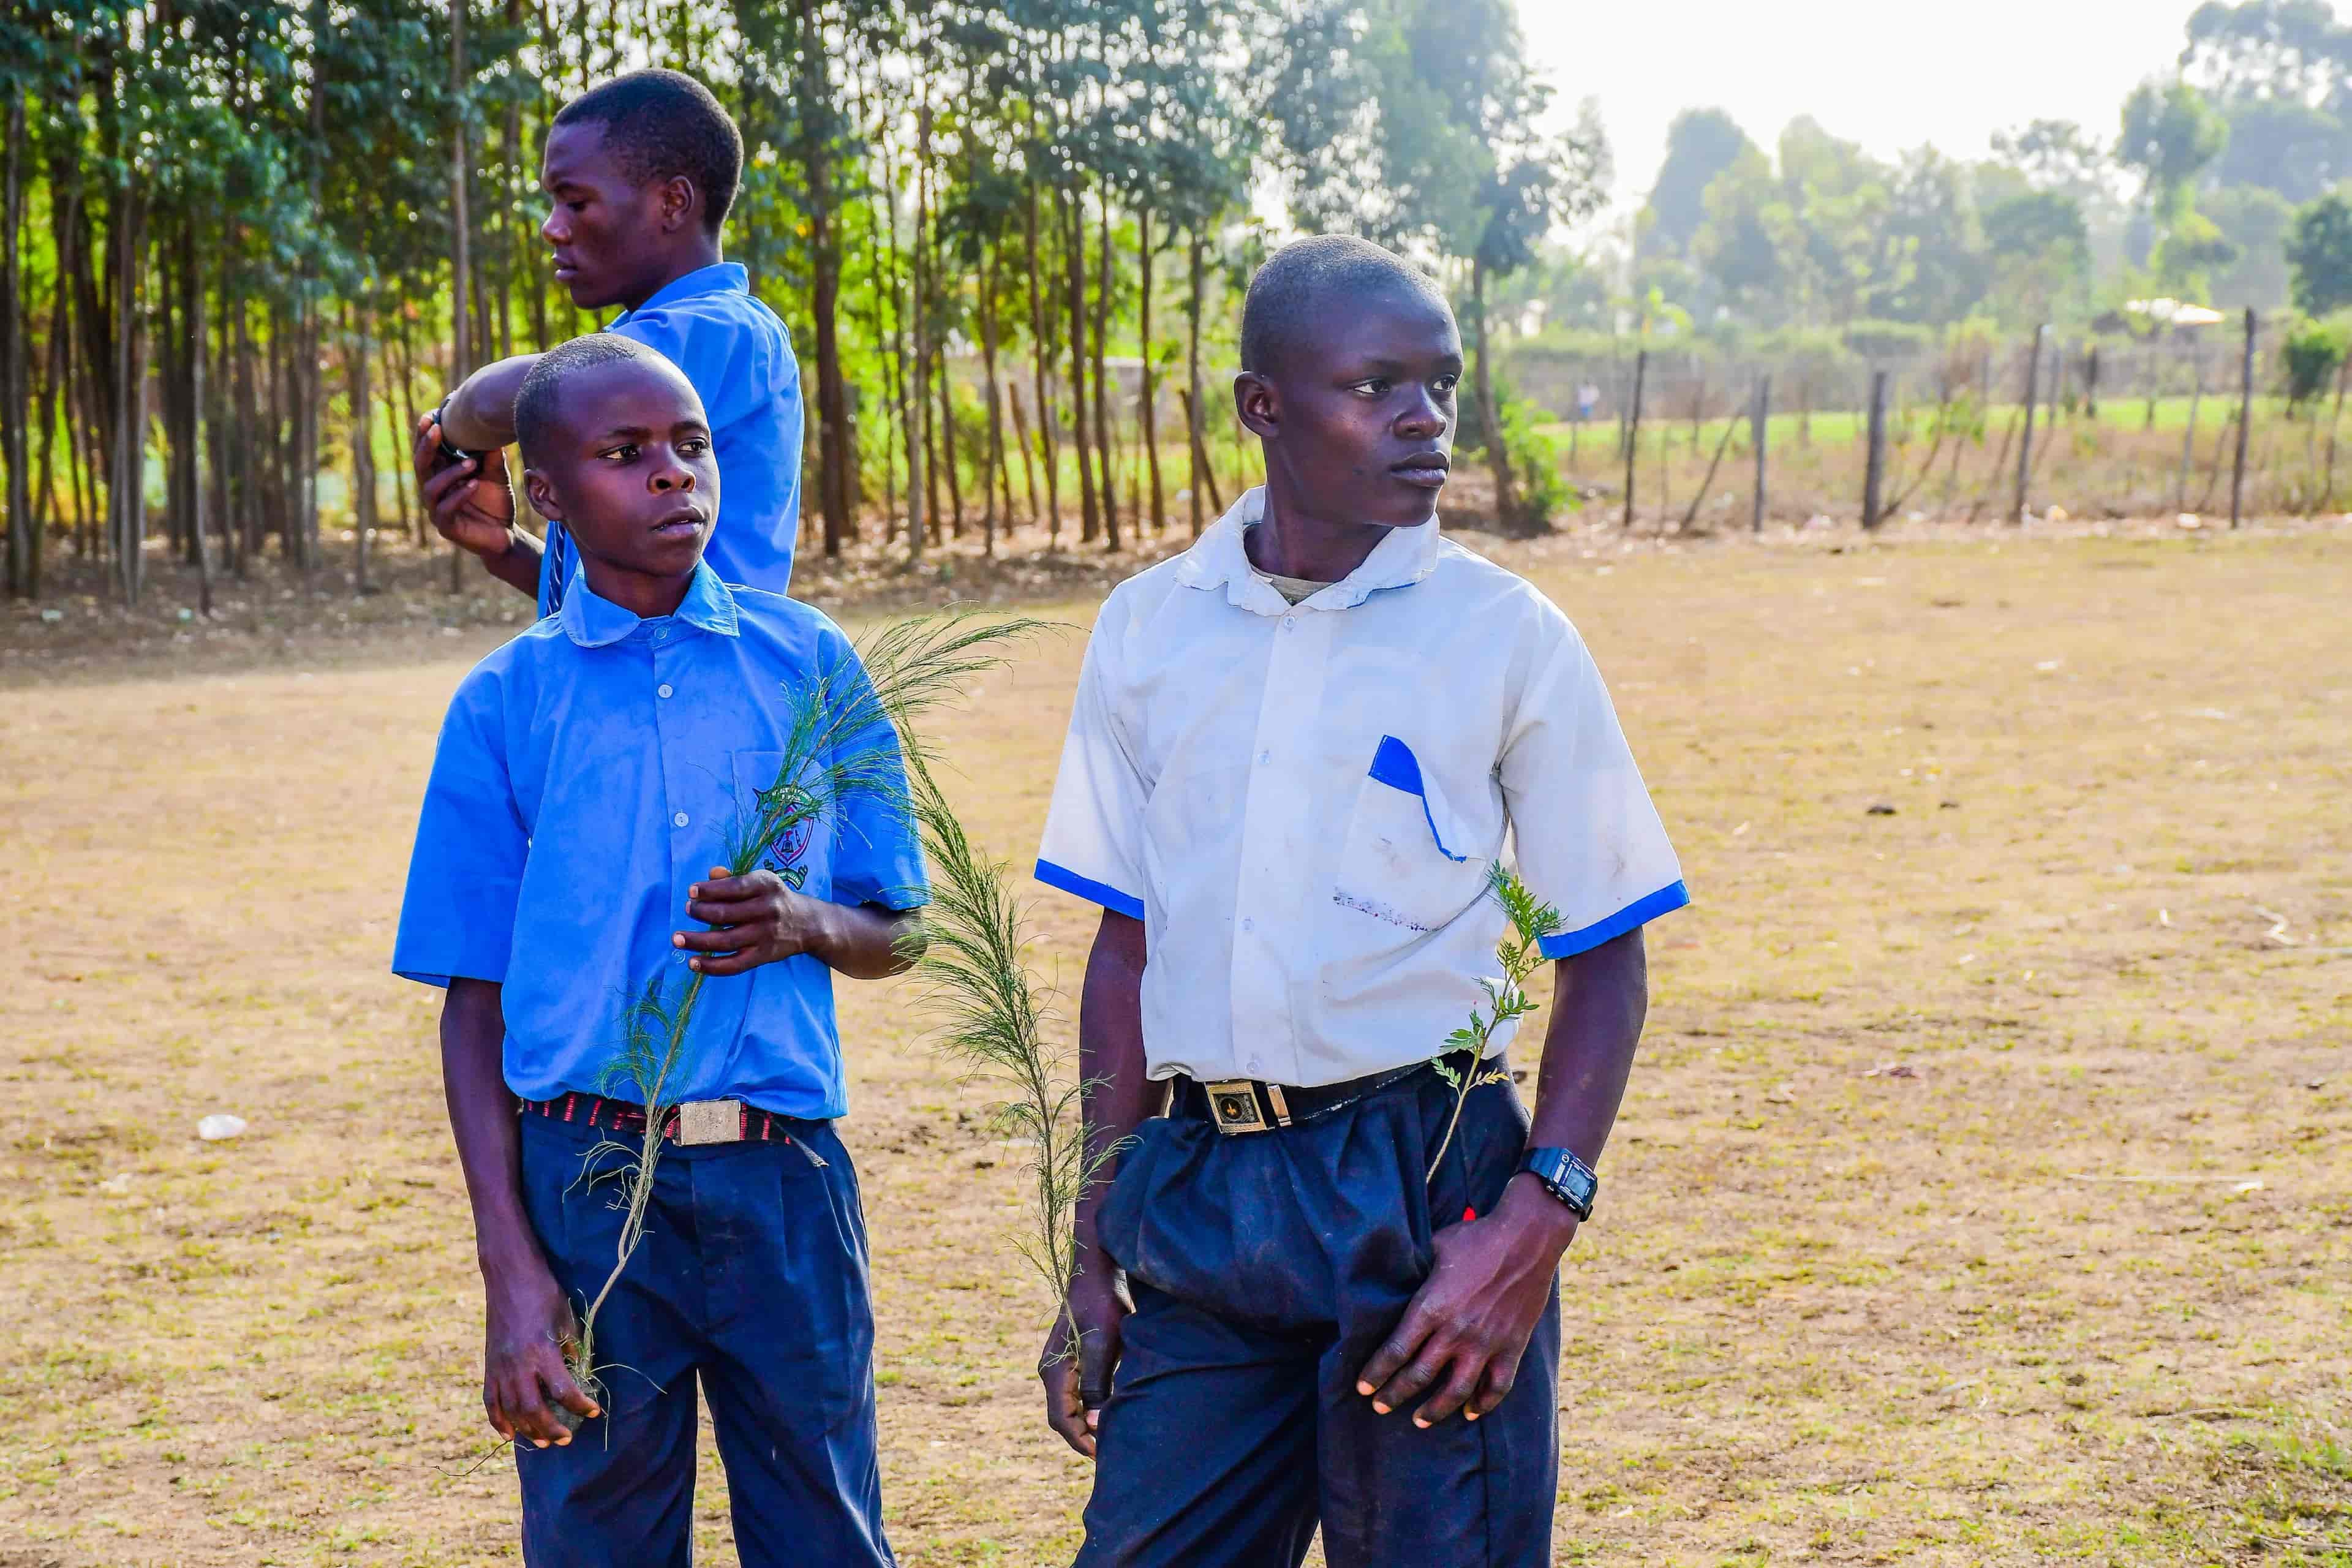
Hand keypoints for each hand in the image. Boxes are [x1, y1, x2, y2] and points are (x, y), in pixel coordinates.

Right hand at [414, 411, 516, 560]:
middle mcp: (434, 489)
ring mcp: (436, 508)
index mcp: (441, 473)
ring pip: (431, 488)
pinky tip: (474, 485)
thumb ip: (490, 456)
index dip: (424, 434)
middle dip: (426, 446)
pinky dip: (459, 495)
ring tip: (471, 463)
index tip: (432, 415)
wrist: (505, 534)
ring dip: (450, 473)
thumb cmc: (495, 501)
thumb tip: (490, 432)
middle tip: (438, 429)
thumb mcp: (495, 474)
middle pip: (420, 465)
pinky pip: (445, 509)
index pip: (427, 451)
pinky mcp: (446, 527)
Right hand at [481, 1252, 599, 1446]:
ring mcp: (500, 1367)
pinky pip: (491, 1401)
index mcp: (542, 1352)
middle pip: (535, 1410)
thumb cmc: (544, 1294)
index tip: (594, 1411)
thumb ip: (572, 1349)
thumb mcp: (566, 1319)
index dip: (581, 1405)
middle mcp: (518, 1365)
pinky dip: (499, 1421)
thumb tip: (581, 1375)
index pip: (564, 1390)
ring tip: (544, 1442)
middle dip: (552, 1429)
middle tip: (566, 1439)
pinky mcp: (489, 1366)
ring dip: (528, 1431)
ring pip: (512, 1411)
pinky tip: (509, 1435)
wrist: (510, 1277)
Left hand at [674, 866, 824, 975]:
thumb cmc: (775, 899)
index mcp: (766, 886)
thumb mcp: (761, 881)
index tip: (691, 892)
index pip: (733, 887)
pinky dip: (711, 966)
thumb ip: (735, 878)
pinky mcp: (764, 956)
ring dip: (697, 941)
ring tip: (677, 938)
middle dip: (700, 912)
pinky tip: (693, 962)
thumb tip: (711, 875)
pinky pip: (733, 965)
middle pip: (724, 914)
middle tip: (688, 910)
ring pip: (724, 941)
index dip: (709, 890)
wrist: (808, 924)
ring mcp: (765, 935)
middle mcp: (767, 910)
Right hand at [1042, 1257, 1128, 1457]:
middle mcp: (1050, 1370)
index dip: (1079, 1441)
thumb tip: (1092, 1423)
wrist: (1097, 1272)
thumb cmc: (1102, 1306)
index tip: (1101, 1455)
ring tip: (1106, 1438)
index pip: (1061, 1419)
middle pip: (1061, 1417)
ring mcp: (1057, 1364)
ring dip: (1083, 1425)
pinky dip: (1085, 1409)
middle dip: (1081, 1437)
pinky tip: (1103, 1412)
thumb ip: (1096, 1385)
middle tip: (1107, 1453)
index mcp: (1054, 1370)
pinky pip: (1072, 1393)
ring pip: (1066, 1406)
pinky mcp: (1069, 1358)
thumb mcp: (1102, 1347)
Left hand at [1355, 1174, 1575, 1427]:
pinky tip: (1471, 1413)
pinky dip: (1483, 1404)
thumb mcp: (1435, 1248)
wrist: (1527, 1238)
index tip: (1363, 1387)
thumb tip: (1394, 1278)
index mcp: (1431, 1307)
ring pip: (1455, 1392)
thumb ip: (1415, 1271)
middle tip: (1379, 1407)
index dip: (1376, 1373)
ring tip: (1419, 1420)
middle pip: (1418, 1376)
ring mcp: (1486, 1343)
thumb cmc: (1476, 1237)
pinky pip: (1497, 1387)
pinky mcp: (1512, 1347)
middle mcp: (1455, 1331)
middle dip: (1394, 1395)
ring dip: (1434, 1411)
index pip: (1395, 1351)